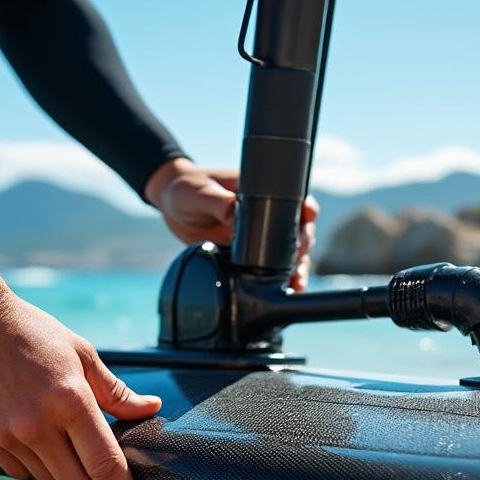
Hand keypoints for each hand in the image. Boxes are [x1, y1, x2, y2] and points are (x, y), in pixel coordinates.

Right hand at [0, 259, 160, 479]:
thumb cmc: (32, 333)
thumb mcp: (82, 354)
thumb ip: (116, 391)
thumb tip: (149, 409)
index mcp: (70, 400)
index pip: (105, 465)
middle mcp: (37, 425)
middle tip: (105, 474)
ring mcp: (7, 435)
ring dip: (66, 475)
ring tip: (68, 445)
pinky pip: (20, 473)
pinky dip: (37, 467)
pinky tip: (40, 442)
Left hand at [144, 158, 319, 290]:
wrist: (170, 207)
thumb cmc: (186, 189)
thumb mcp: (198, 193)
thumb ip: (215, 200)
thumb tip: (231, 210)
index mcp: (260, 192)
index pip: (292, 198)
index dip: (305, 208)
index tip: (308, 215)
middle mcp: (265, 215)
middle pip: (297, 229)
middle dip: (303, 243)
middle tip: (299, 254)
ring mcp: (258, 237)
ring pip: (288, 253)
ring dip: (297, 266)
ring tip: (297, 280)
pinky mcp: (247, 257)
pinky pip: (268, 270)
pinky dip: (280, 280)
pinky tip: (288, 289)